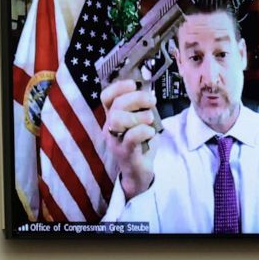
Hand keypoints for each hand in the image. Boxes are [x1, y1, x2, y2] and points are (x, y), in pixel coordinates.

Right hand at [101, 80, 156, 199]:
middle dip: (136, 98)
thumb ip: (141, 108)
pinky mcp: (126, 153)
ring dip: (139, 116)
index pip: (106, 97)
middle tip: (152, 102)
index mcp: (112, 118)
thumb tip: (148, 88)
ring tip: (150, 121)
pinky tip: (151, 133)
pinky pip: (131, 137)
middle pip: (115, 106)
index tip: (134, 85)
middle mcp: (109, 128)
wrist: (138, 174)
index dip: (118, 87)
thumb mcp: (140, 122)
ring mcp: (115, 141)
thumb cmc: (140, 145)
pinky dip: (144, 130)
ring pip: (118, 119)